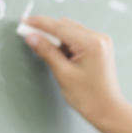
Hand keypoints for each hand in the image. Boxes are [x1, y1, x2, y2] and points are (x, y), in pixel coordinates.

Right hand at [22, 15, 131, 132]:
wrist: (107, 109)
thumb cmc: (89, 97)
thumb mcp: (63, 73)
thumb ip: (46, 52)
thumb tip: (31, 37)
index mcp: (92, 44)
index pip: (60, 27)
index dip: (39, 24)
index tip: (24, 22)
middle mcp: (99, 38)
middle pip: (66, 25)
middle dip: (47, 29)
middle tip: (29, 36)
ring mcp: (101, 42)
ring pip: (71, 29)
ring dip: (56, 36)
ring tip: (45, 50)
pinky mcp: (100, 47)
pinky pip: (78, 37)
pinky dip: (66, 42)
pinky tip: (58, 53)